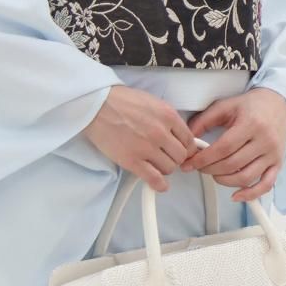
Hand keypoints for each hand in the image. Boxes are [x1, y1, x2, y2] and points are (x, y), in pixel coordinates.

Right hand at [81, 85, 198, 193]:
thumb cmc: (121, 100)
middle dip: (174, 158)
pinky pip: (154, 179)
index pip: (189, 140)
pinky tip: (159, 184)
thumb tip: (176, 133)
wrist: (97, 105)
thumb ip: (166, 118)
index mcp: (168, 115)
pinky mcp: (132, 161)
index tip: (180, 150)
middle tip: (166, 156)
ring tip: (154, 163)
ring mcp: (147, 148)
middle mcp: (161, 132)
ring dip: (164, 168)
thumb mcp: (151, 102)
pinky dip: (159, 184)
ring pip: (169, 168)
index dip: (185, 147)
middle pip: (180, 156)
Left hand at [179, 88, 285, 201]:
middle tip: (199, 168)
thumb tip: (189, 139)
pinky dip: (250, 194)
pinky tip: (236, 195)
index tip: (190, 163)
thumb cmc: (250, 105)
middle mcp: (264, 140)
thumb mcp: (225, 106)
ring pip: (246, 177)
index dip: (204, 159)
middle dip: (210, 170)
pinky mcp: (277, 163)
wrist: (276, 104)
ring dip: (225, 181)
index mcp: (251, 124)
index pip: (223, 148)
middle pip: (233, 164)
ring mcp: (272, 154)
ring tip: (214, 174)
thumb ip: (204, 121)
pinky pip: (266, 185)